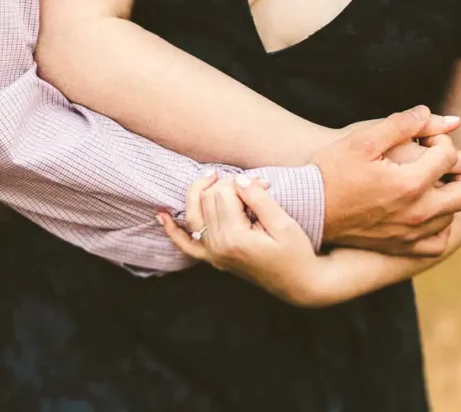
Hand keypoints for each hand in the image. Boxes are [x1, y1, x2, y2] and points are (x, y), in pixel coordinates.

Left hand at [158, 173, 340, 307]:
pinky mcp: (214, 259)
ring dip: (199, 193)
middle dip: (226, 184)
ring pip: (194, 214)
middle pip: (208, 199)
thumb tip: (238, 179)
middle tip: (253, 185)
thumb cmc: (295, 253)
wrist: (299, 283)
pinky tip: (161, 215)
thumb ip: (258, 199)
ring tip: (212, 177)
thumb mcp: (282, 223)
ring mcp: (213, 255)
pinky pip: (186, 245)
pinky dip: (173, 231)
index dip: (243, 182)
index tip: (263, 183)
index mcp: (235, 239)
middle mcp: (218, 247)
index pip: (224, 193)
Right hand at [312, 105, 460, 256]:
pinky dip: (438, 225)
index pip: (450, 155)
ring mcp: (412, 234)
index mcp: (410, 183)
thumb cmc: (331, 170)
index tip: (420, 138)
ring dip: (447, 194)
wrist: (307, 208)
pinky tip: (423, 209)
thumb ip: (401, 123)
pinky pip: (438, 241)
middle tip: (432, 159)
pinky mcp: (402, 248)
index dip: (438, 139)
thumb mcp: (362, 139)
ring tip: (424, 180)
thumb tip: (431, 114)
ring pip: (454, 215)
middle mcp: (418, 213)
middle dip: (455, 170)